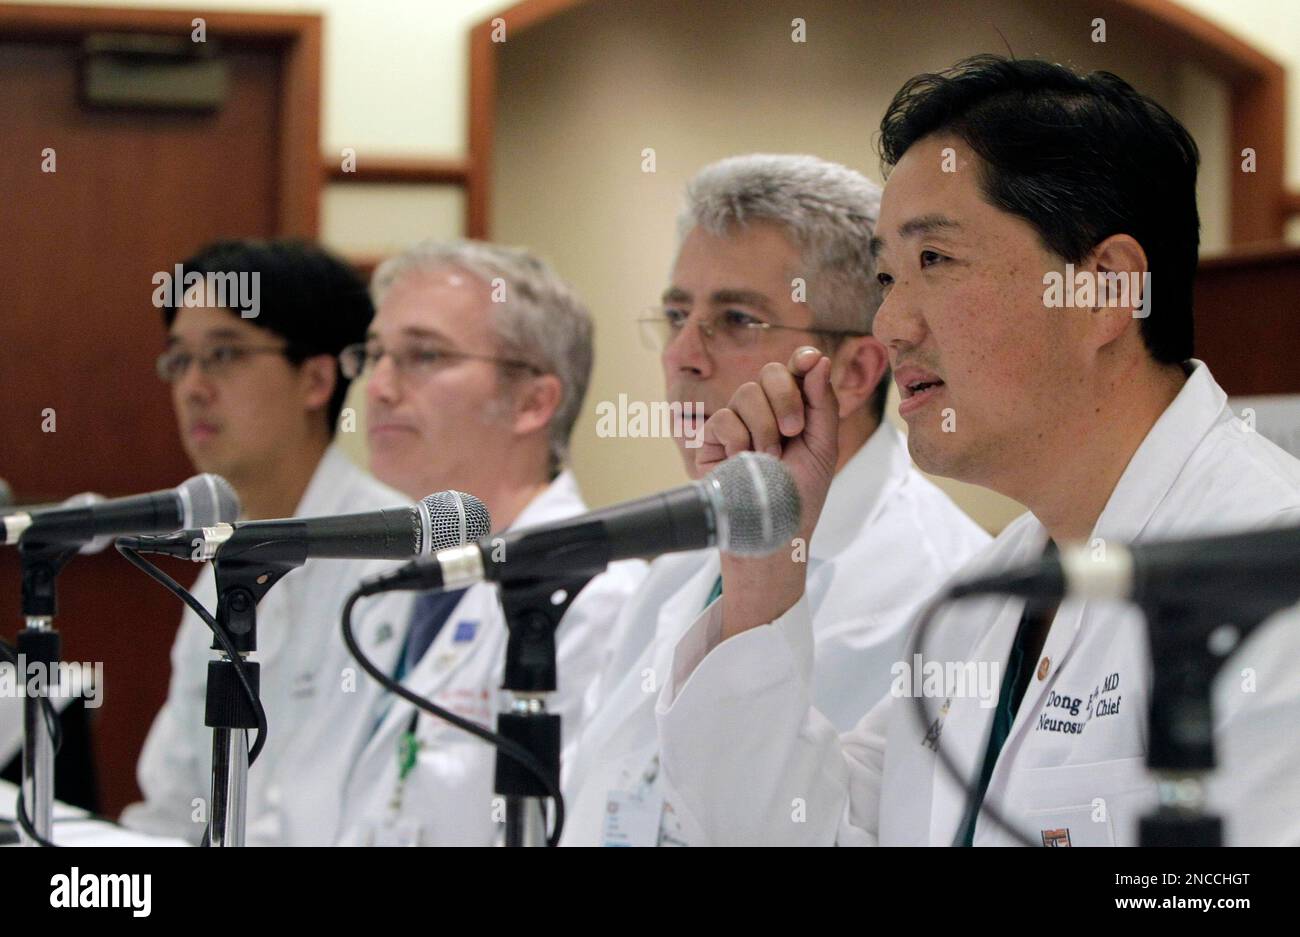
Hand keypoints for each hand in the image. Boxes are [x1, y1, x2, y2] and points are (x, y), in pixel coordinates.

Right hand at [698, 346, 839, 638]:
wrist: (771, 531)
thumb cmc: (800, 495)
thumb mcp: (822, 448)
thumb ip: (821, 403)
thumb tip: (818, 358)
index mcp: (797, 410)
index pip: (796, 369)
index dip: (802, 360)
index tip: (810, 360)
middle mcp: (767, 412)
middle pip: (771, 373)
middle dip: (786, 398)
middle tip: (794, 433)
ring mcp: (738, 424)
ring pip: (747, 394)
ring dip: (765, 428)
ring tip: (769, 459)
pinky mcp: (712, 440)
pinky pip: (724, 418)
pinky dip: (739, 440)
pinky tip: (744, 461)